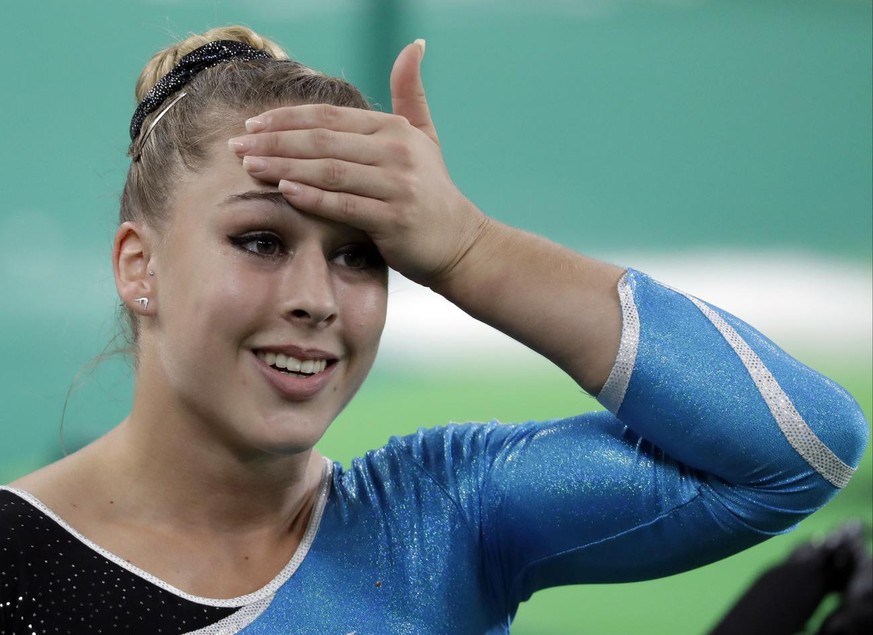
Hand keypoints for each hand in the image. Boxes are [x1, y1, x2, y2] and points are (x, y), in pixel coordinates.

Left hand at [228, 40, 488, 286]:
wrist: (461, 242)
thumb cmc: (433, 190)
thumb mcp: (425, 136)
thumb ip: (411, 92)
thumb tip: (414, 44)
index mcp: (395, 129)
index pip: (330, 117)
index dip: (287, 118)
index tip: (252, 125)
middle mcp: (397, 152)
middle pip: (322, 141)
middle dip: (274, 142)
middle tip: (236, 146)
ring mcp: (397, 185)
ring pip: (328, 170)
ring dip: (283, 167)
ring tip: (249, 166)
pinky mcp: (394, 219)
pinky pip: (344, 205)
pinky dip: (312, 197)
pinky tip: (283, 191)